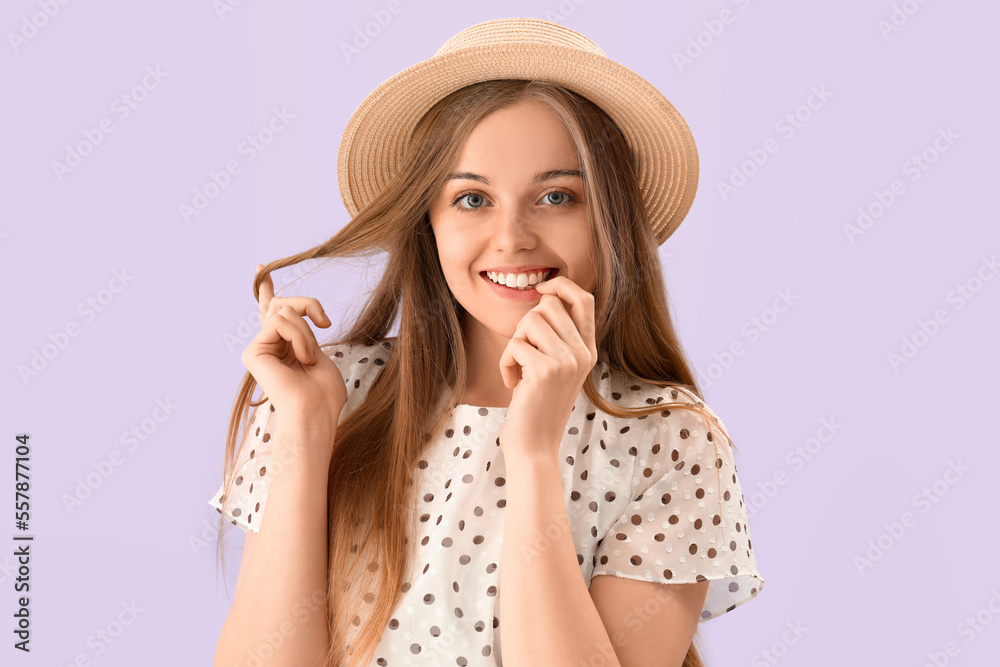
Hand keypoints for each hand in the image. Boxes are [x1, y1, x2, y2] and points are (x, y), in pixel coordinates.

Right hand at [241, 264, 347, 435]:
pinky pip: (280, 322)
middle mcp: (267, 345)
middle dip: (309, 305)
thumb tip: (286, 310)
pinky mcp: (252, 352)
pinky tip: (302, 359)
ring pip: (285, 311)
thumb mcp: (317, 350)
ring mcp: (258, 348)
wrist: (315, 413)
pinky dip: (300, 337)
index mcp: (283, 346)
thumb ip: (301, 327)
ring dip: (307, 332)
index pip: (271, 311)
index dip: (266, 288)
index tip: (260, 266)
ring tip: (309, 358)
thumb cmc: (324, 392)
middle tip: (325, 323)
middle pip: (284, 303)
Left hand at [497, 275, 597, 464]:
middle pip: (549, 305)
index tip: (541, 288)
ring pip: (530, 320)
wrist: (535, 445)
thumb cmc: (537, 406)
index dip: (560, 285)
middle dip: (526, 323)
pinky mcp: (546, 370)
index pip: (584, 298)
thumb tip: (546, 297)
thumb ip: (559, 336)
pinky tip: (512, 384)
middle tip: (523, 351)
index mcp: (588, 350)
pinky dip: (505, 363)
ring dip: (514, 343)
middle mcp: (583, 353)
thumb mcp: (557, 368)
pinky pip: (514, 344)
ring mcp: (567, 361)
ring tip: (518, 369)